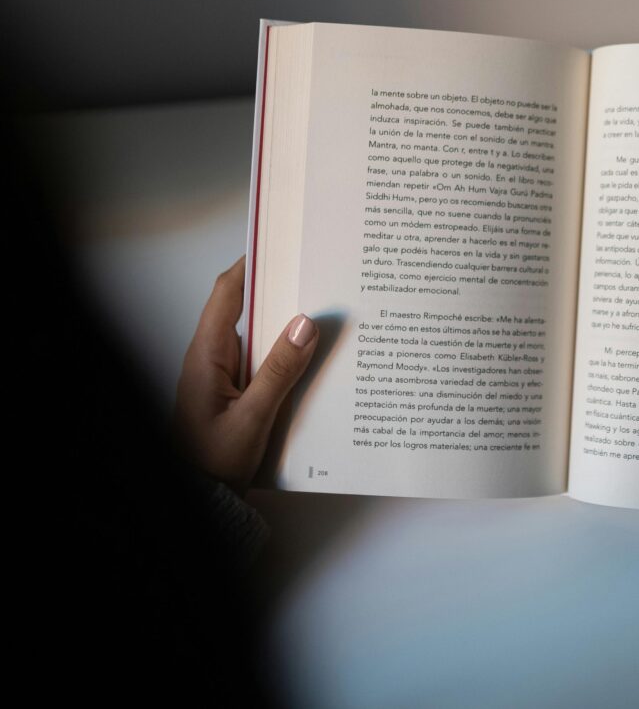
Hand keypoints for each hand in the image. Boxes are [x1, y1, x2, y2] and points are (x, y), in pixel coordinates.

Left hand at [173, 255, 318, 497]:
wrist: (201, 504)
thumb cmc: (214, 463)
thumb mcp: (252, 419)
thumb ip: (280, 371)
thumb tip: (304, 324)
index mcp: (206, 355)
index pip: (226, 293)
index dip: (252, 264)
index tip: (282, 244)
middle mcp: (212, 358)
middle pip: (246, 309)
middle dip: (280, 291)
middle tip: (318, 275)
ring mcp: (223, 376)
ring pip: (259, 337)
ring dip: (288, 326)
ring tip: (327, 311)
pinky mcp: (236, 393)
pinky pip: (264, 361)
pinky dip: (288, 354)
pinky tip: (316, 358)